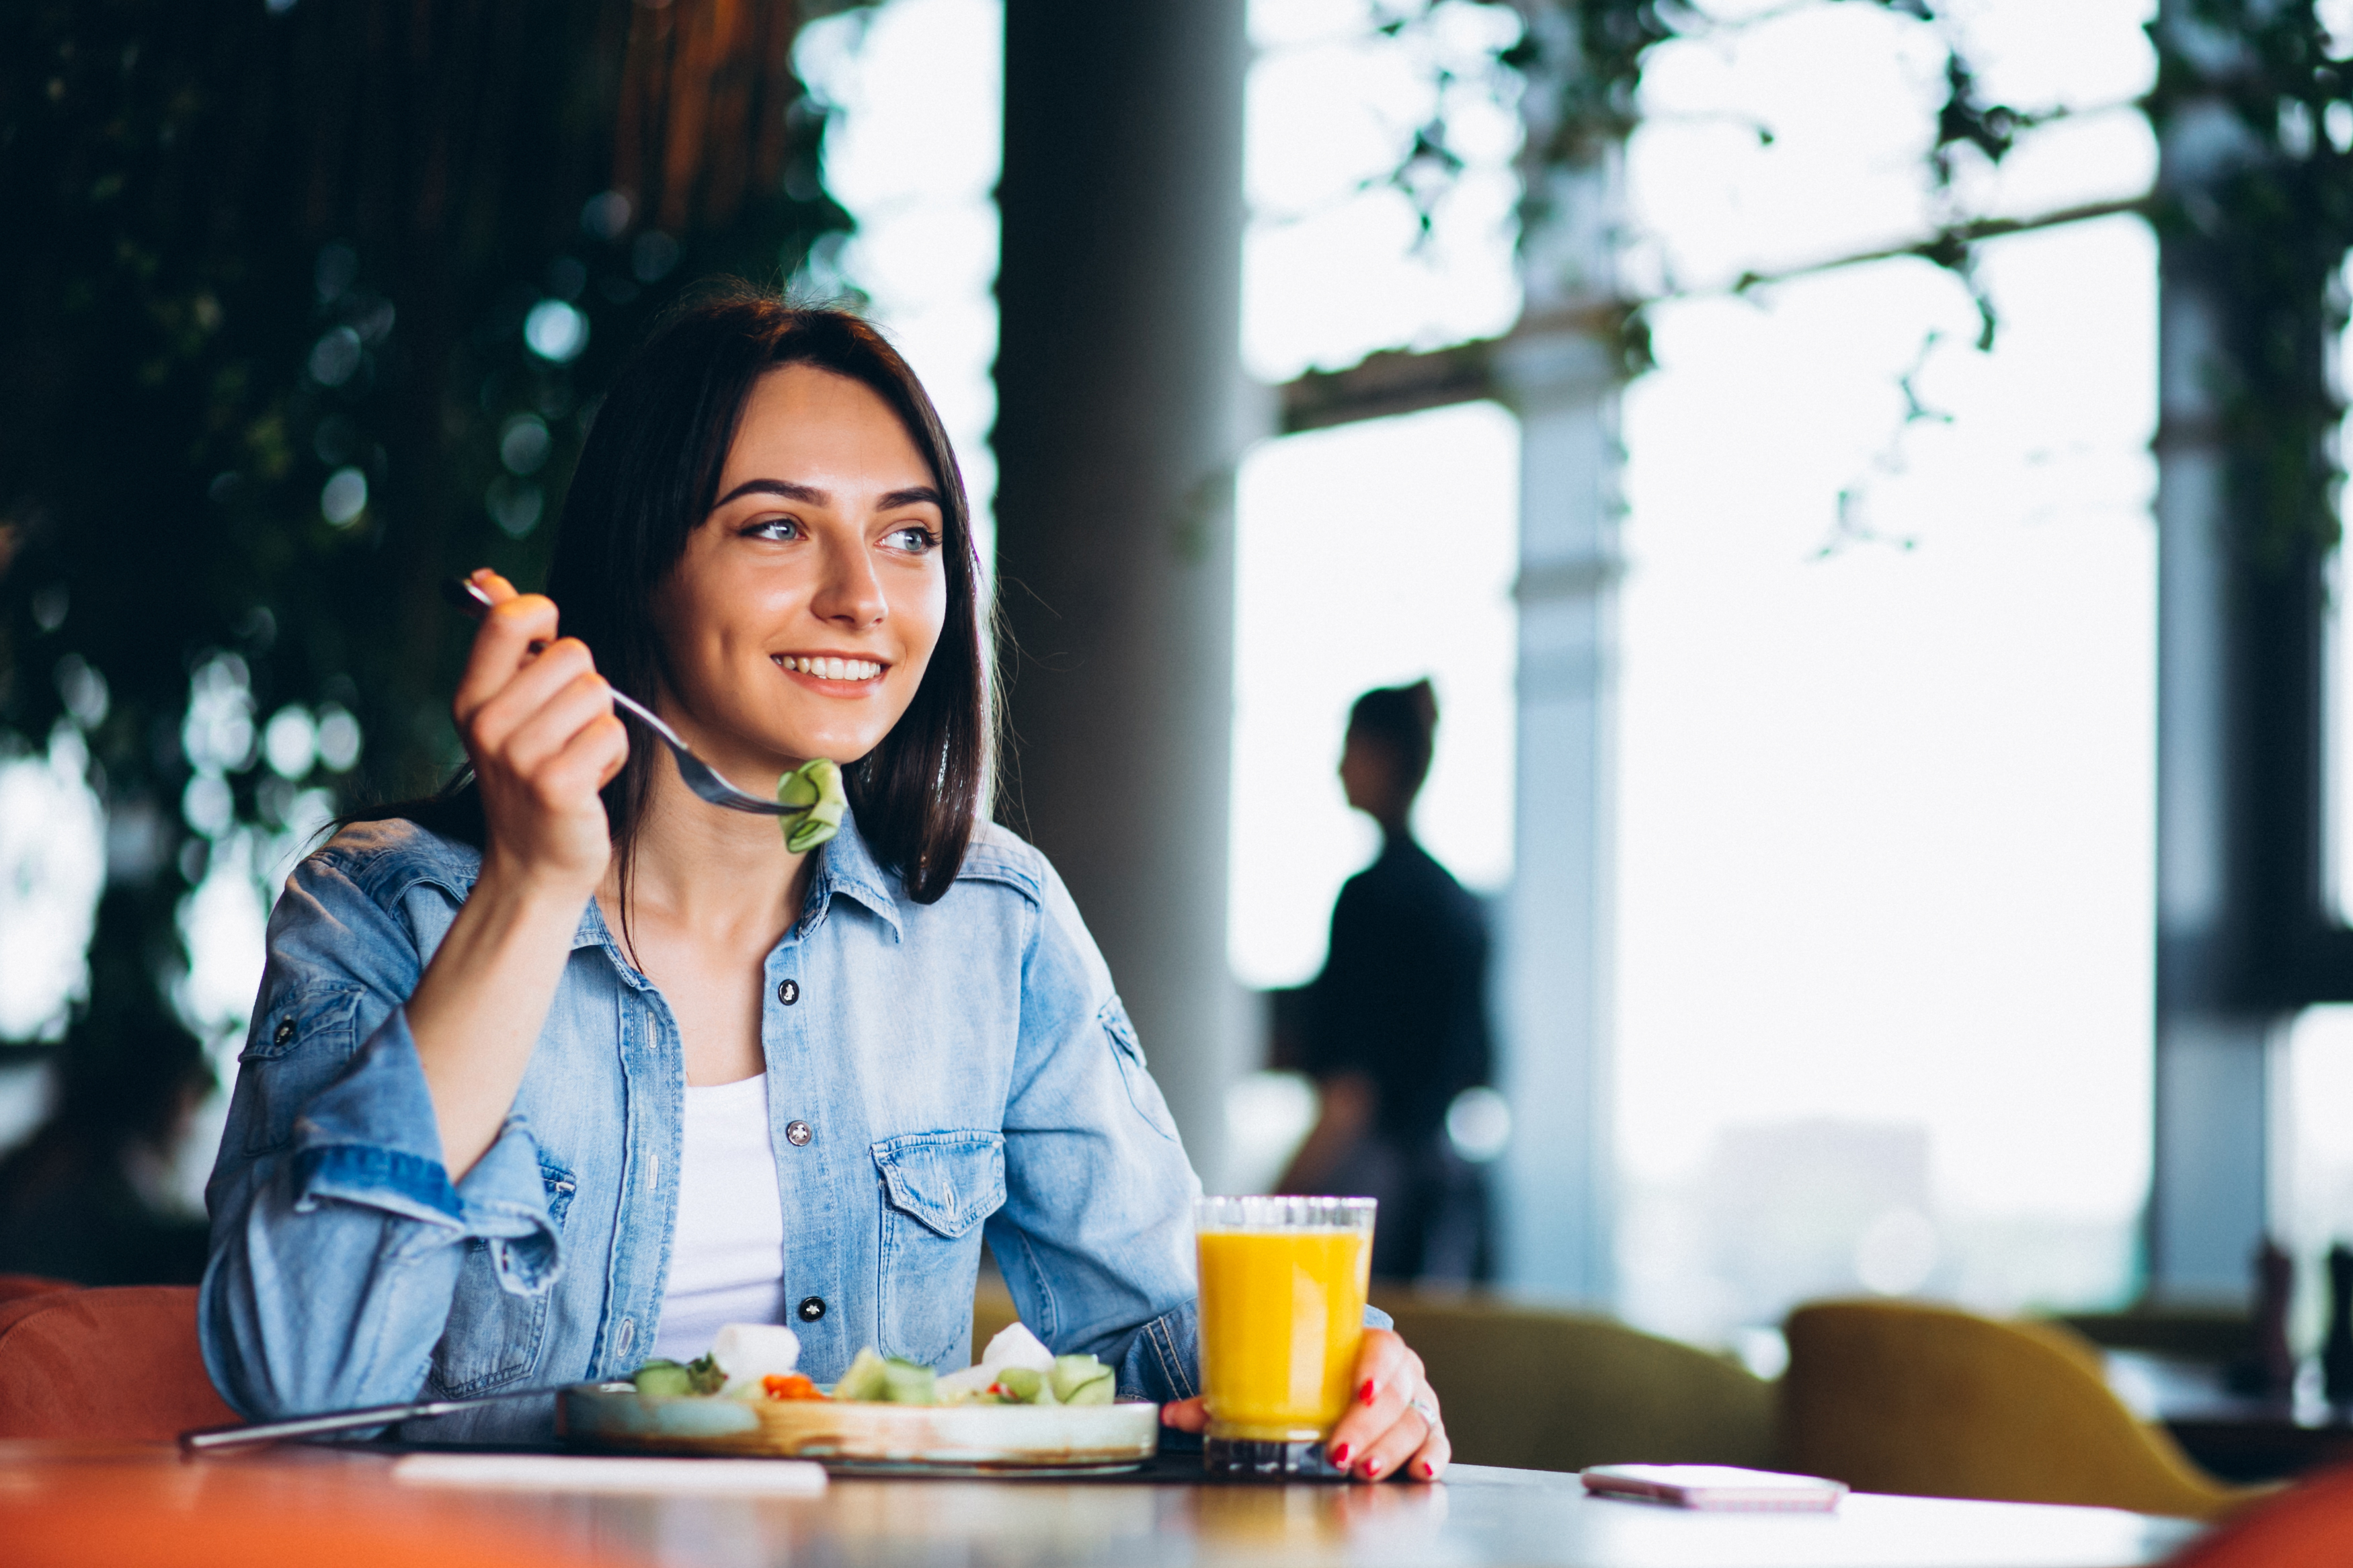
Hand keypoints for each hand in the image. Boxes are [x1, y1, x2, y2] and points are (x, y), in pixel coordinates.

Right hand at [452, 569, 627, 895]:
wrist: (532, 865)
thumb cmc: (528, 779)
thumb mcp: (503, 709)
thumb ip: (503, 644)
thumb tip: (489, 579)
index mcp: (471, 697)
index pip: (509, 619)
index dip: (544, 621)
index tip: (547, 652)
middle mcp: (487, 723)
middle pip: (572, 653)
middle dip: (584, 688)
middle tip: (563, 731)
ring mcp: (520, 756)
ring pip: (599, 694)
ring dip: (600, 726)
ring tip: (574, 758)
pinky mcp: (557, 785)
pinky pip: (612, 734)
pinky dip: (611, 757)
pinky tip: (587, 782)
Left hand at [1161, 1328, 1449, 1482]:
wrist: (1338, 1381)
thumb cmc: (1307, 1376)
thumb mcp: (1268, 1382)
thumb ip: (1223, 1399)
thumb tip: (1171, 1413)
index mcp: (1364, 1347)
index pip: (1383, 1349)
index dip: (1374, 1370)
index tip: (1354, 1393)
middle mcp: (1397, 1374)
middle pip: (1398, 1393)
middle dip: (1371, 1425)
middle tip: (1340, 1450)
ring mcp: (1413, 1404)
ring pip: (1417, 1421)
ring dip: (1393, 1447)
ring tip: (1364, 1468)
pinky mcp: (1421, 1434)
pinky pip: (1437, 1443)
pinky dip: (1433, 1458)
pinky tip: (1420, 1472)